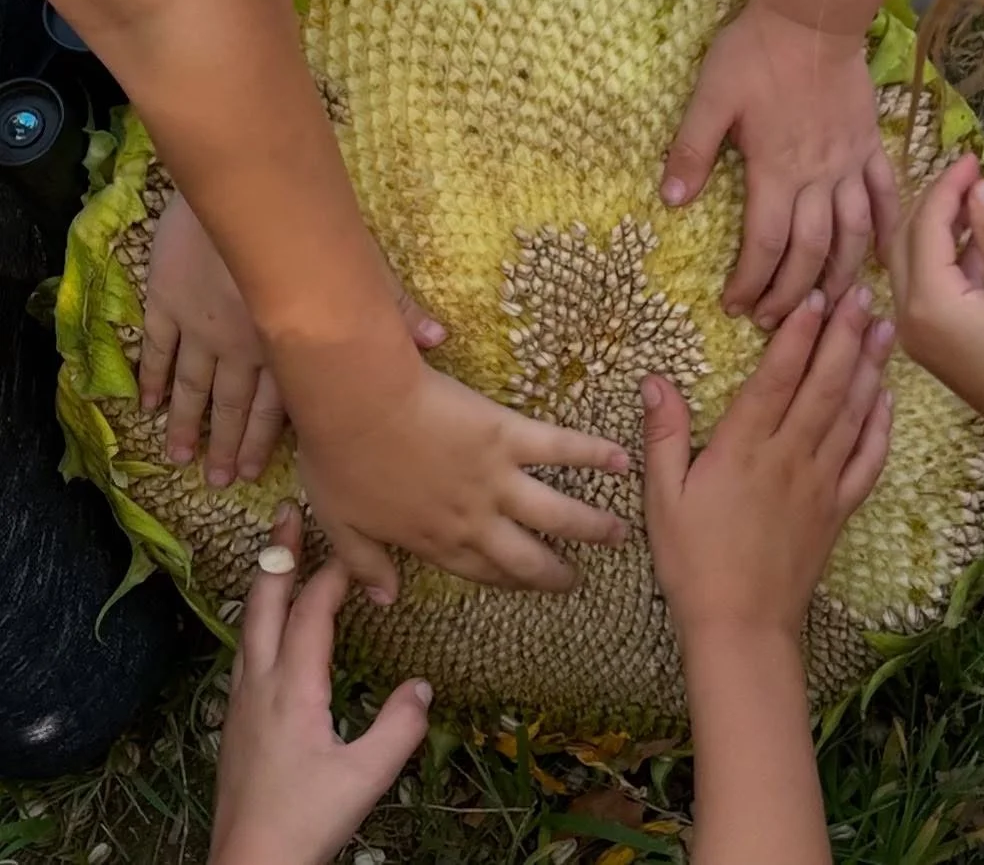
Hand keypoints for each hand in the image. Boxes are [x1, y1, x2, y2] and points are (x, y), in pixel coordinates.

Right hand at [141, 192, 445, 486]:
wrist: (244, 195)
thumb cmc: (310, 229)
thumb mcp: (360, 269)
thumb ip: (394, 308)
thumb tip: (438, 339)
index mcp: (286, 346)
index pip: (274, 406)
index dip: (263, 441)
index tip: (254, 474)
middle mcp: (240, 346)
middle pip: (229, 405)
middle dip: (224, 446)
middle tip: (217, 483)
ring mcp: (199, 326)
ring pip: (191, 385)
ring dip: (186, 423)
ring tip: (179, 457)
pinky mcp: (167, 300)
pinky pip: (157, 347)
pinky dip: (152, 377)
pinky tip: (146, 405)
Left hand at [209, 503, 431, 864]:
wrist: (250, 863)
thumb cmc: (308, 819)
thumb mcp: (366, 776)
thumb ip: (398, 727)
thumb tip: (422, 686)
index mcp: (293, 688)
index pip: (311, 612)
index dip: (334, 576)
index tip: (359, 549)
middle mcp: (260, 684)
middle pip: (263, 603)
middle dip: (277, 555)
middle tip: (288, 513)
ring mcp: (242, 701)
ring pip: (248, 625)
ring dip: (266, 584)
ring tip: (278, 555)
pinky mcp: (236, 720)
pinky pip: (246, 649)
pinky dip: (260, 618)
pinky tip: (269, 627)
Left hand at [283, 338, 631, 602]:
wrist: (357, 405)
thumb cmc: (339, 459)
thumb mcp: (341, 523)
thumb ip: (366, 565)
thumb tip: (386, 600)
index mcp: (434, 539)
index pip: (479, 571)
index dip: (507, 583)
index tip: (527, 588)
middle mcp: (475, 519)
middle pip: (527, 557)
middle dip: (556, 572)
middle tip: (578, 579)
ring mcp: (497, 480)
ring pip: (556, 513)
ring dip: (592, 526)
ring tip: (620, 533)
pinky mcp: (510, 437)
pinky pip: (560, 448)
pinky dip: (594, 453)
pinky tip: (623, 458)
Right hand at [640, 286, 893, 642]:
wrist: (742, 626)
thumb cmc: (693, 561)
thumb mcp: (663, 498)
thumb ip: (664, 436)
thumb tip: (656, 380)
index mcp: (744, 449)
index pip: (777, 377)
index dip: (799, 333)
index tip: (815, 296)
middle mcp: (789, 457)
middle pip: (824, 384)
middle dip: (844, 335)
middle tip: (862, 292)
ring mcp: (820, 482)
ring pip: (851, 414)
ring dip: (868, 368)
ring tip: (881, 328)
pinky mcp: (838, 509)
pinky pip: (866, 460)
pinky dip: (880, 427)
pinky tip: (886, 399)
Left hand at [660, 1, 899, 329]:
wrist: (813, 15)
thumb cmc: (755, 54)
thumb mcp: (710, 97)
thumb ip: (690, 150)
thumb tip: (670, 201)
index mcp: (777, 170)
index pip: (766, 245)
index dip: (751, 282)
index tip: (735, 306)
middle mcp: (818, 177)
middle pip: (810, 253)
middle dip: (791, 294)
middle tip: (772, 320)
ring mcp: (850, 164)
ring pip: (852, 236)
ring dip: (838, 276)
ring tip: (822, 306)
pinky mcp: (870, 148)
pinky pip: (885, 197)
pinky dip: (884, 232)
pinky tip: (879, 259)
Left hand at [889, 153, 983, 444]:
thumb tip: (978, 186)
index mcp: (927, 301)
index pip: (925, 226)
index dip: (947, 186)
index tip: (972, 156)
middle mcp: (907, 315)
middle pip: (906, 241)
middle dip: (935, 203)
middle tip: (969, 173)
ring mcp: (915, 332)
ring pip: (912, 264)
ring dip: (940, 229)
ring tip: (977, 199)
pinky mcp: (929, 342)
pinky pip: (925, 287)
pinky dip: (946, 259)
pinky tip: (978, 239)